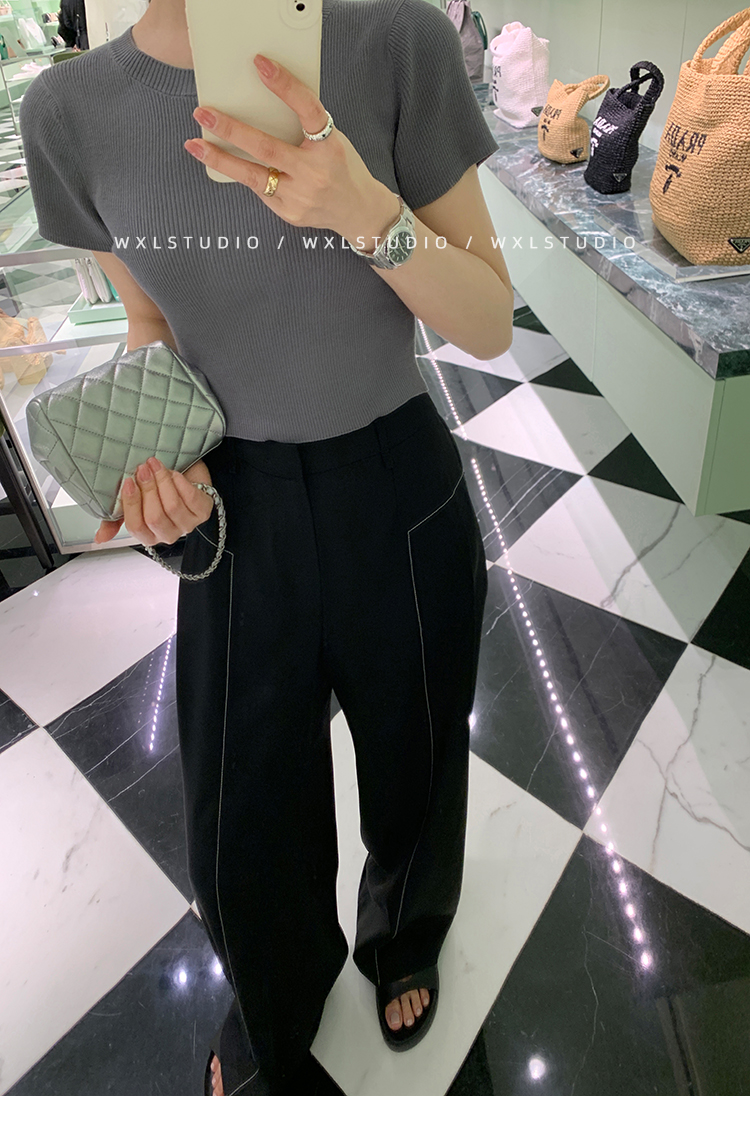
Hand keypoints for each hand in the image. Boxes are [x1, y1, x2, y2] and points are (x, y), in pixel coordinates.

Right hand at [94, 457, 214, 546]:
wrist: (185, 474)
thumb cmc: (158, 487)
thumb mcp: (135, 500)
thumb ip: (117, 517)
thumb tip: (100, 538)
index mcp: (148, 534)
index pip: (136, 526)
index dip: (131, 503)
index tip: (128, 481)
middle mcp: (168, 534)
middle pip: (154, 517)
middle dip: (148, 489)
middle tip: (143, 468)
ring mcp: (187, 525)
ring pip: (172, 507)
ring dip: (163, 482)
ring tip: (156, 465)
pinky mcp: (203, 513)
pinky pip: (191, 499)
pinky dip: (181, 483)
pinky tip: (175, 473)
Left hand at [184, 54, 399, 248]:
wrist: (358, 211)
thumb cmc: (341, 167)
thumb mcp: (333, 140)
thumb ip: (305, 127)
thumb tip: (261, 104)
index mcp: (330, 147)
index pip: (307, 110)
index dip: (285, 86)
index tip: (261, 64)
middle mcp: (314, 173)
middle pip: (268, 148)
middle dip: (232, 130)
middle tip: (204, 113)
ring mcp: (300, 197)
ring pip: (253, 176)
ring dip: (220, 159)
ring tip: (195, 145)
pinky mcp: (289, 213)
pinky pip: (259, 189)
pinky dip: (241, 173)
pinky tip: (225, 162)